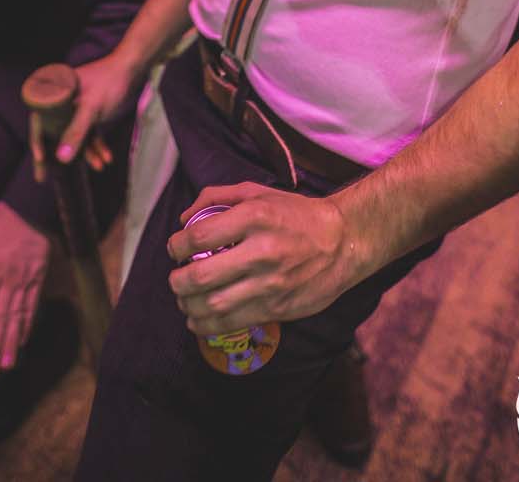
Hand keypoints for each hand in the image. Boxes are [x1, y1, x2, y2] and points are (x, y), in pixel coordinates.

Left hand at [0, 201, 49, 374]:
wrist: (28, 206)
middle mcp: (9, 279)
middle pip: (1, 318)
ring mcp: (26, 279)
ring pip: (18, 316)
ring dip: (12, 342)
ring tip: (7, 363)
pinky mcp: (39, 276)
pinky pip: (33, 305)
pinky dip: (28, 324)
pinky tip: (23, 340)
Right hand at [30, 54, 139, 182]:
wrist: (132, 70)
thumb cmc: (108, 82)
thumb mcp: (91, 107)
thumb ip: (77, 132)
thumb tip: (60, 159)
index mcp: (55, 92)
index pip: (40, 120)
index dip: (37, 140)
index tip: (40, 160)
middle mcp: (63, 101)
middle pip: (54, 131)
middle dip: (55, 155)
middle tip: (42, 178)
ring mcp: (77, 108)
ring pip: (75, 136)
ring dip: (86, 153)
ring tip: (99, 166)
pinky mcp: (91, 113)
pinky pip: (90, 134)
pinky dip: (97, 146)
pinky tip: (107, 158)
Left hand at [166, 182, 351, 335]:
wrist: (343, 241)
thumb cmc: (296, 214)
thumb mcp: (258, 192)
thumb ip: (218, 197)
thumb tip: (184, 218)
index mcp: (255, 216)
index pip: (201, 236)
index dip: (178, 246)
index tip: (175, 249)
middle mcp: (262, 251)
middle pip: (203, 275)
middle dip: (178, 281)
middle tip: (175, 279)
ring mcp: (271, 283)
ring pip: (215, 305)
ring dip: (189, 306)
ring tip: (184, 300)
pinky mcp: (278, 307)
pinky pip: (234, 322)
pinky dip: (208, 325)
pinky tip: (198, 320)